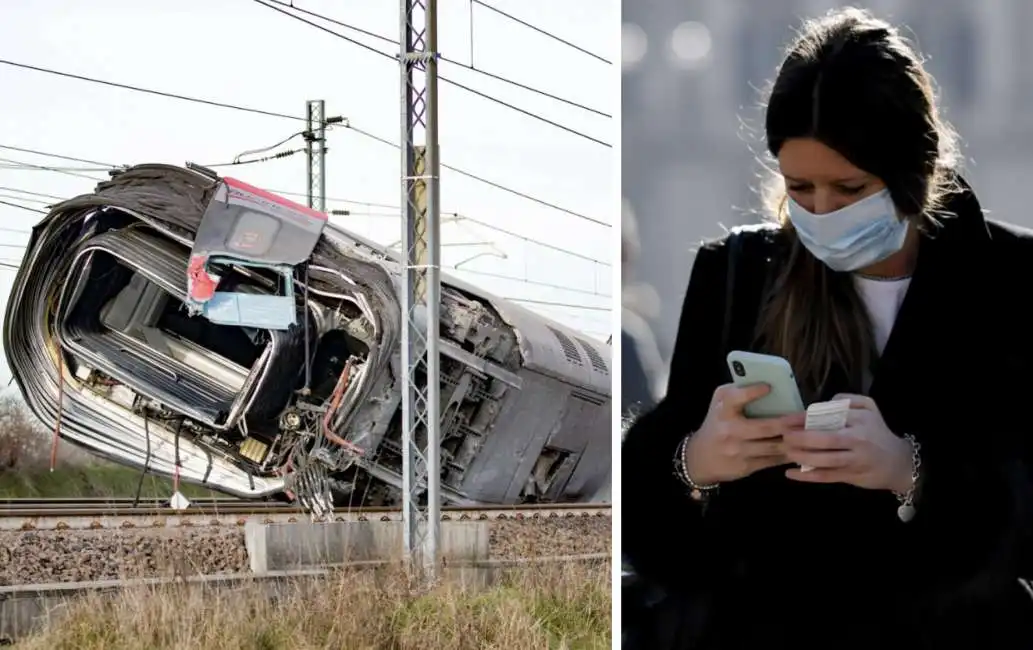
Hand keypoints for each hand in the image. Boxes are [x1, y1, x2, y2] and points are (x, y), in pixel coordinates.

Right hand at [684, 383, 805, 484]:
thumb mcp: (719, 404)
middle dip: (789, 422)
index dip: (752, 392)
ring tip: (811, 432)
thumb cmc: (716, 423)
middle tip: (806, 416)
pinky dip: (789, 453)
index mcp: (723, 410)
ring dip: (795, 440)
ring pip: (774, 446)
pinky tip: (801, 447)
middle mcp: (730, 431)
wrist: (700, 458)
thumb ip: (737, 391)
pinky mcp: (747, 466)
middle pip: (765, 427)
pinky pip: (773, 460)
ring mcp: (739, 451)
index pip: (735, 399)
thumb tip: (768, 383)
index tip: (769, 387)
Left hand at [782, 394, 913, 492]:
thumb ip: (848, 400)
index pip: (829, 418)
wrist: (899, 462)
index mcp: (860, 420)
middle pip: (826, 440)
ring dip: (802, 457)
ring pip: (825, 460)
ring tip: (786, 452)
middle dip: (801, 438)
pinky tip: (790, 473)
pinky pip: (827, 477)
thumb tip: (824, 403)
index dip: (804, 419)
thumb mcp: (869, 408)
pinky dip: (807, 476)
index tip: (786, 420)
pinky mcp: (851, 476)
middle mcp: (858, 440)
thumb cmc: (877, 432)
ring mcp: (855, 460)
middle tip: (784, 437)